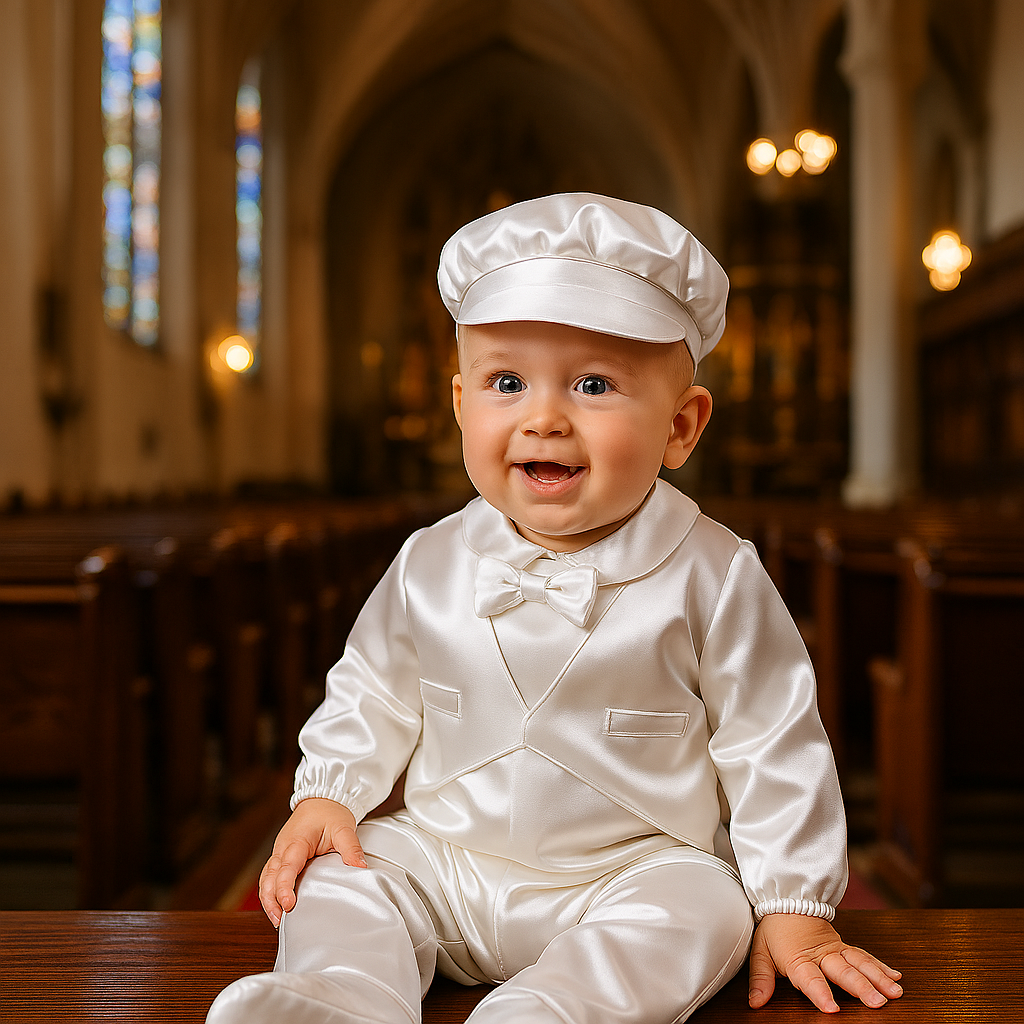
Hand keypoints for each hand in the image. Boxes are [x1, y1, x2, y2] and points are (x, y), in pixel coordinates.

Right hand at [258, 798, 366, 926]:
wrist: (322, 799)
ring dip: (268, 899)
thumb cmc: (330, 812)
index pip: (286, 868)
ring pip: (266, 879)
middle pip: (269, 877)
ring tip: (278, 920)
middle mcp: (283, 848)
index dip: (284, 888)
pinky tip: (277, 907)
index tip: (288, 905)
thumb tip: (360, 867)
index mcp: (296, 841)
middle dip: (272, 900)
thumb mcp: (344, 828)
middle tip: (281, 921)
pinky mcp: (281, 856)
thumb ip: (351, 848)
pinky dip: (270, 892)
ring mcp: (279, 852)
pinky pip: (270, 876)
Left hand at [748, 914, 902, 1012]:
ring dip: (878, 977)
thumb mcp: (760, 951)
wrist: (785, 899)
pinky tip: (896, 977)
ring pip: (859, 962)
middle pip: (842, 971)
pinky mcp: (844, 946)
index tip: (833, 1009)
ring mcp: (836, 949)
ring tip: (895, 992)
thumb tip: (755, 1002)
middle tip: (878, 1002)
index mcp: (798, 958)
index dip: (820, 993)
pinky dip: (880, 966)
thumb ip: (761, 978)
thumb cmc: (774, 929)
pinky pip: (864, 955)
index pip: (810, 978)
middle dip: (861, 987)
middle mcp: (821, 954)